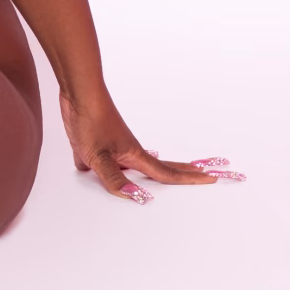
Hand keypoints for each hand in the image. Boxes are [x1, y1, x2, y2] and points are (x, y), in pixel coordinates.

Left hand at [61, 90, 242, 203]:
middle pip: (158, 167)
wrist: (78, 93)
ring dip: (144, 174)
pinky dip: (105, 169)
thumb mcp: (100, 155)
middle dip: (180, 172)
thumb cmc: (90, 120)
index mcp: (135, 155)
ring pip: (131, 166)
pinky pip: (104, 161)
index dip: (189, 178)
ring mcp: (114, 145)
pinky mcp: (96, 142)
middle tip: (202, 175)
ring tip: (161, 178)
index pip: (166, 173)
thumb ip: (114, 178)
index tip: (212, 178)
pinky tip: (100, 172)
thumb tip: (135, 197)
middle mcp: (128, 151)